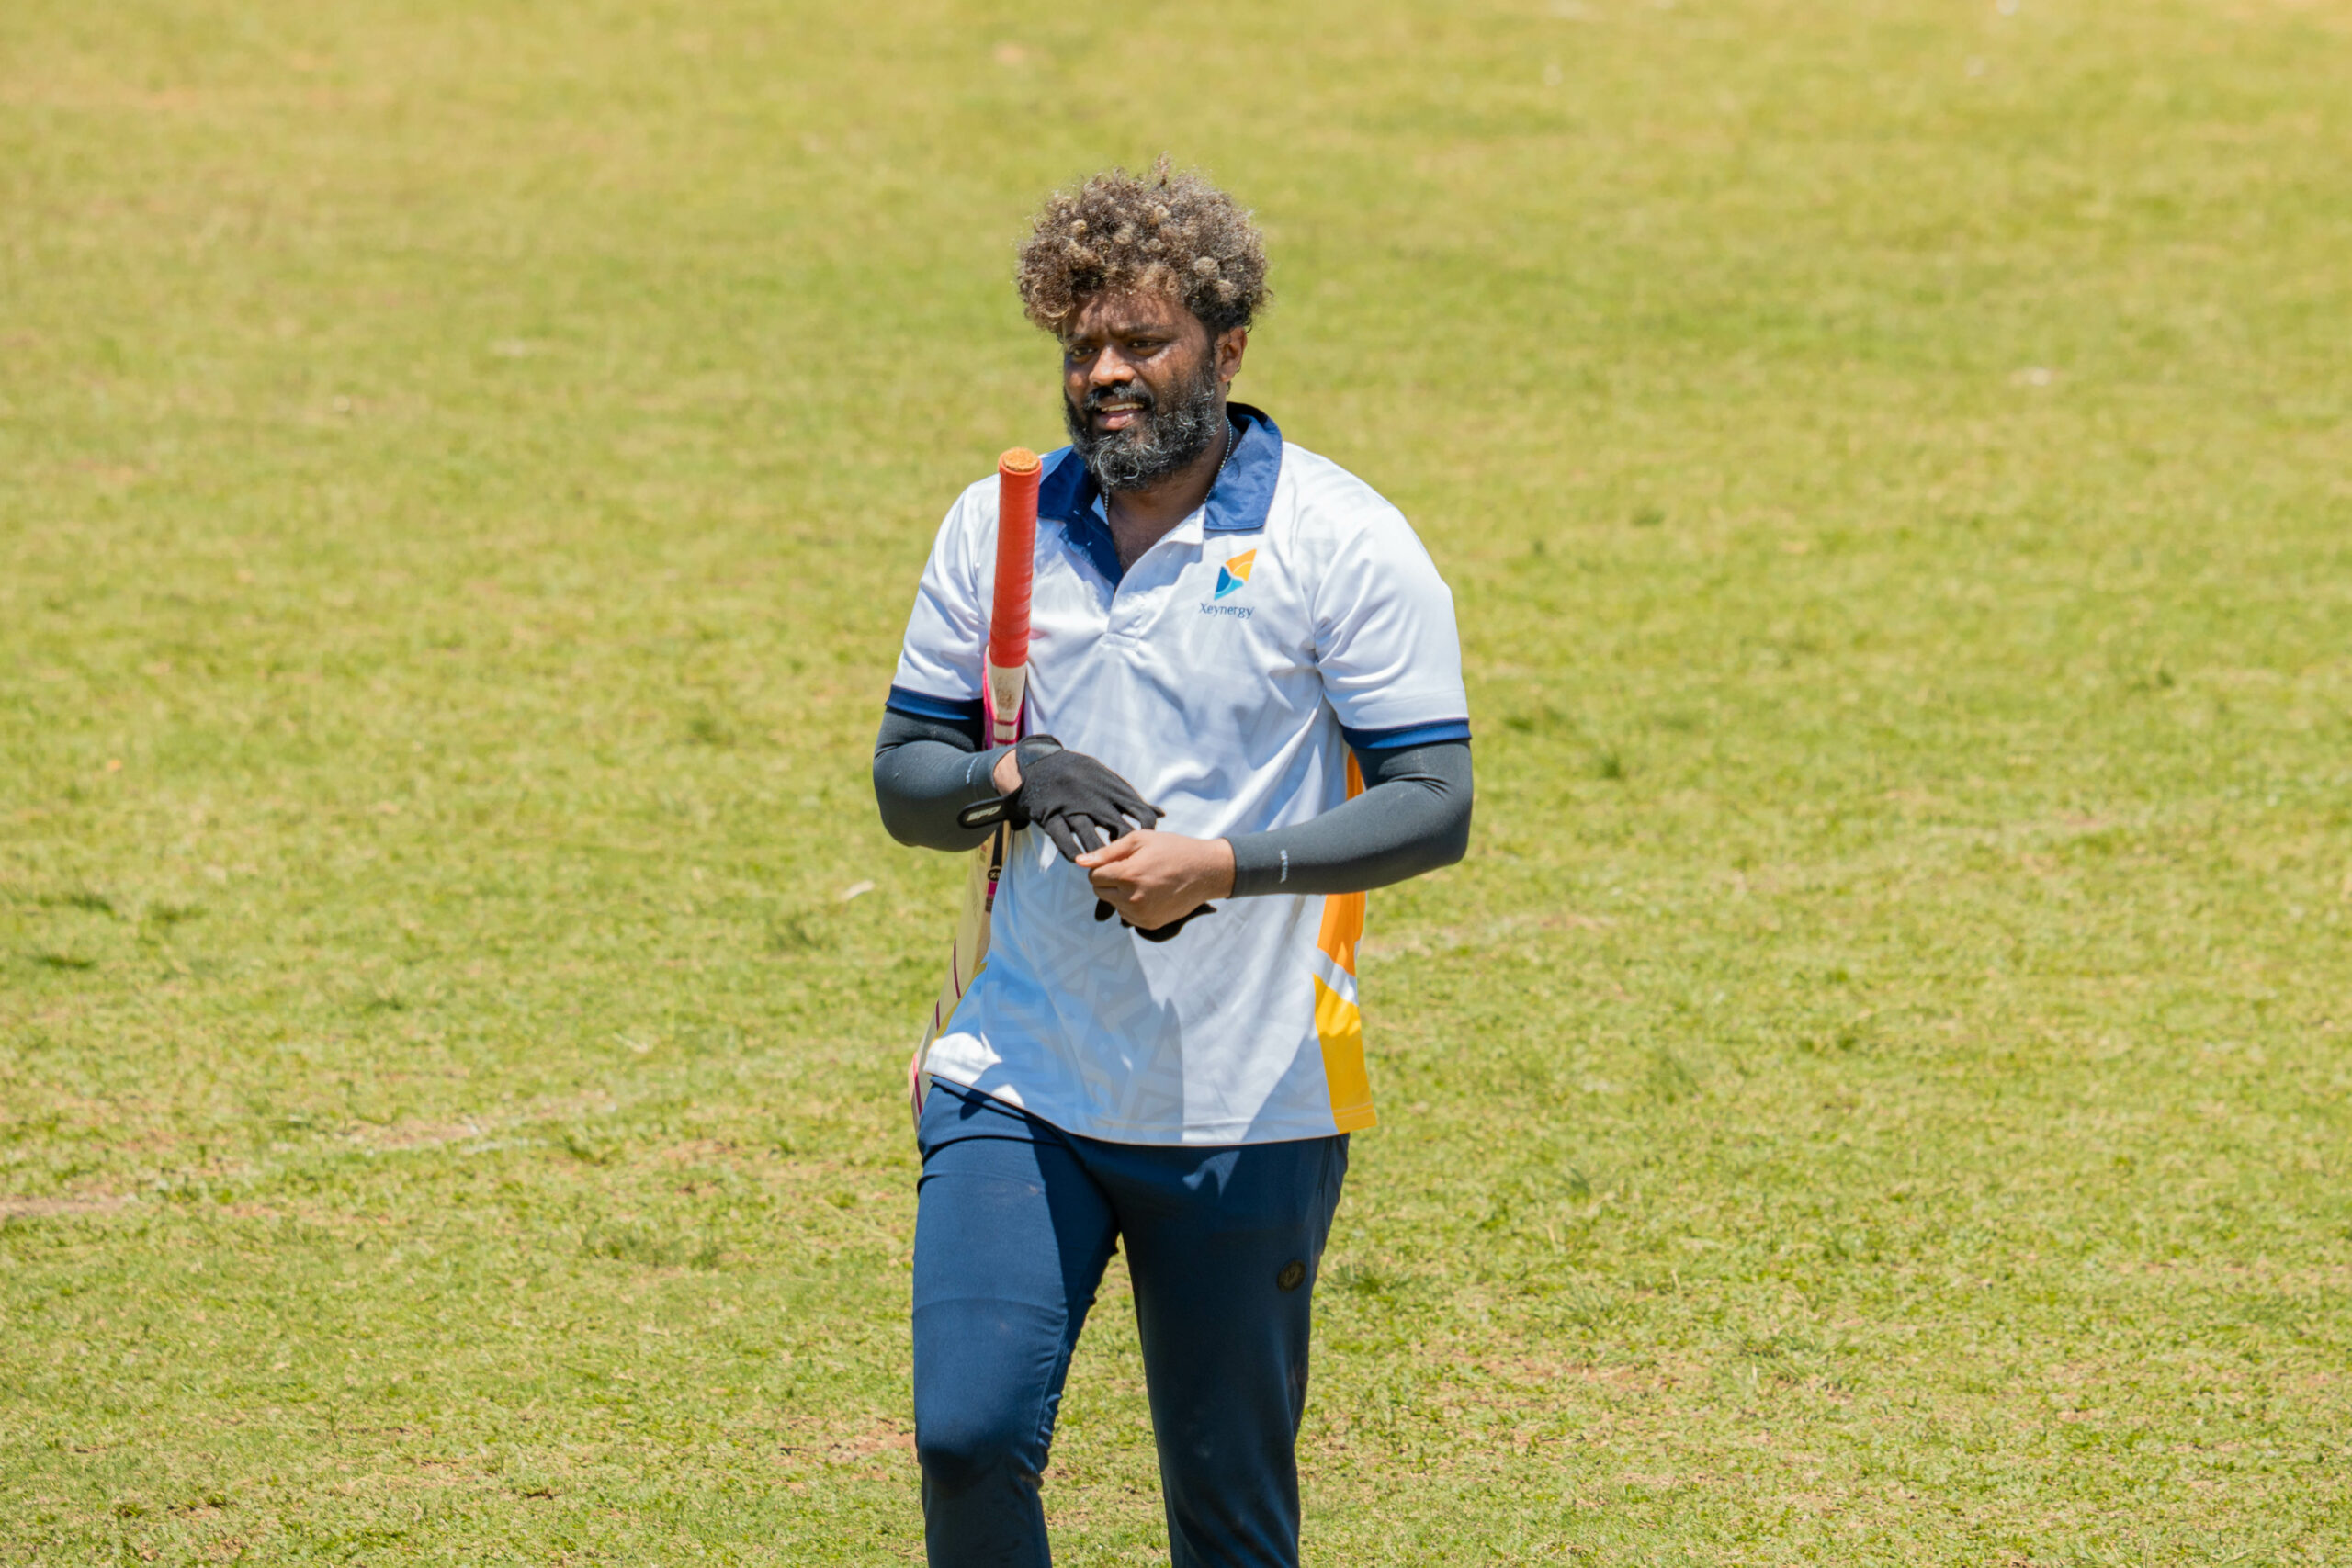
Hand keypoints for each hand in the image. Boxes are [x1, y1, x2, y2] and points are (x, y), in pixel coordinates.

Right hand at [960, 738, 1159, 863]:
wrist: (1038, 764)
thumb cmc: (1080, 775)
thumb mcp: (1107, 780)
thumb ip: (1132, 800)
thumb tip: (1161, 814)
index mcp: (1112, 789)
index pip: (1141, 813)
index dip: (1147, 831)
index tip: (1145, 844)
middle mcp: (1095, 800)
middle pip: (1120, 829)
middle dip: (1127, 849)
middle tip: (1127, 864)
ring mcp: (1072, 809)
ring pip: (1091, 839)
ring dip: (1099, 856)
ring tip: (1104, 868)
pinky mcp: (1051, 817)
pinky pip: (1063, 840)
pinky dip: (1072, 853)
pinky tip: (1078, 861)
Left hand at [1078, 831, 1233, 934]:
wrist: (1206, 871)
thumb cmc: (1173, 849)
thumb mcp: (1141, 840)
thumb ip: (1107, 851)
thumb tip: (1080, 862)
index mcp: (1128, 874)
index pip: (1093, 876)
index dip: (1103, 866)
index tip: (1119, 861)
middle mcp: (1132, 898)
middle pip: (1099, 891)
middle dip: (1109, 880)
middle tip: (1131, 869)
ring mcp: (1141, 914)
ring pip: (1112, 904)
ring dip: (1120, 893)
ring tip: (1144, 880)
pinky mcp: (1149, 924)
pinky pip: (1126, 916)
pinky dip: (1132, 905)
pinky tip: (1150, 893)